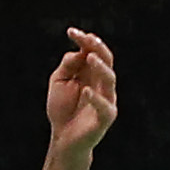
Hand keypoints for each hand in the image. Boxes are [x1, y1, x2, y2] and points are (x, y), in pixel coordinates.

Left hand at [43, 28, 117, 154]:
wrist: (63, 137)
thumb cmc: (62, 108)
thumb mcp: (59, 81)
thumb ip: (68, 66)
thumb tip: (79, 52)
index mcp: (91, 72)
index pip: (93, 51)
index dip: (85, 40)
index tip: (71, 32)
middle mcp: (101, 83)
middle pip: (106, 60)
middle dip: (98, 48)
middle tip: (88, 39)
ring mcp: (106, 99)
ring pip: (110, 80)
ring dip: (101, 67)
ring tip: (90, 58)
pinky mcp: (106, 117)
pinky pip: (105, 106)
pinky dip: (96, 98)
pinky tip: (86, 90)